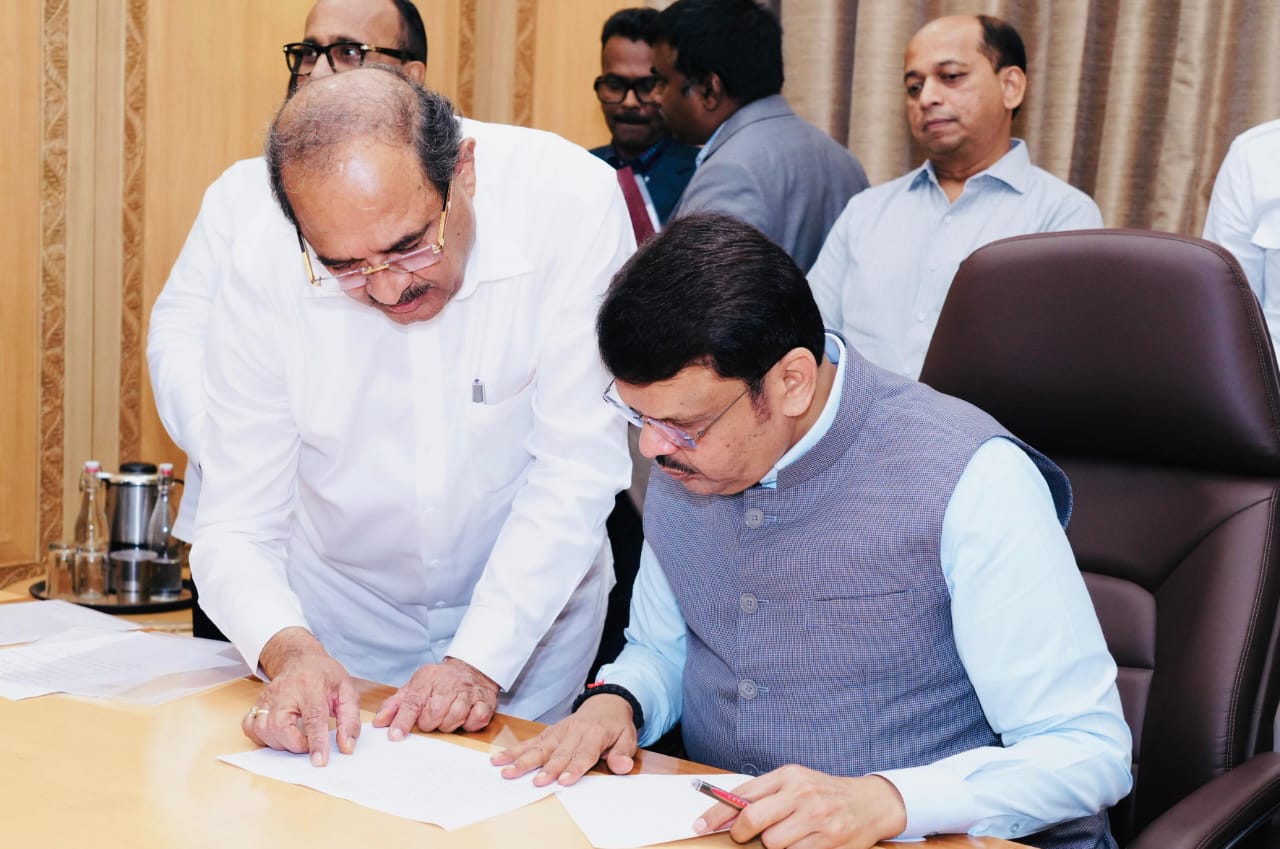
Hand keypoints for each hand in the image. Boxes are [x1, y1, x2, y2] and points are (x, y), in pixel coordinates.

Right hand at [242, 626, 359, 766]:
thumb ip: (350, 719)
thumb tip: (346, 747)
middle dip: (295, 745)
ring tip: (296, 739)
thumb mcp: (347, 691)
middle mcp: (285, 692)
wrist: (300, 658)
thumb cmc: (325, 675)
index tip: (319, 761)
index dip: (316, 742)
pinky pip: (250, 727)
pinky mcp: (257, 704)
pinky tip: (277, 735)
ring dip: (280, 744)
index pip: (313, 718)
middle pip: (280, 726)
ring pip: (263, 729)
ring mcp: (267, 698)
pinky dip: (261, 737)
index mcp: (311, 687)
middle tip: (309, 745)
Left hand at [373, 656, 499, 737]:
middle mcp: (449, 683)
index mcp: (427, 679)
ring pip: (454, 718)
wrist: (471, 669)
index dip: (403, 721)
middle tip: (431, 718)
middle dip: (429, 723)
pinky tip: (465, 717)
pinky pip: (476, 720)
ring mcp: (469, 692)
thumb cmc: (439, 683)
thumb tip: (379, 722)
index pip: (412, 702)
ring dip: (448, 724)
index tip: (395, 736)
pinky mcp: (485, 701)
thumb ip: (395, 704)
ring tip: (447, 716)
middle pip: (434, 713)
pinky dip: (469, 724)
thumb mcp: (414, 687)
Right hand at [490, 693, 636, 785]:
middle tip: (536, 782)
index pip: (584, 753)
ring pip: (540, 747)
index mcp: (595, 734)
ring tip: (507, 772)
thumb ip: (623, 754)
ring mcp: (559, 731)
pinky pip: (530, 742)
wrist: (606, 705)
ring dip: (523, 760)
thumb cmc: (616, 727)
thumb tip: (622, 766)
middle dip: (547, 768)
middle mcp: (574, 731)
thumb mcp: (628, 739)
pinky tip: (499, 759)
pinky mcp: (549, 733)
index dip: (574, 768)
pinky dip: (514, 751)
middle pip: (559, 753)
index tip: (564, 782)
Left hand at [693, 765, 906, 848]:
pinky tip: (802, 842)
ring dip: (772, 846)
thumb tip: (728, 813)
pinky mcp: (830, 841)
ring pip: (773, 844)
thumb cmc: (824, 792)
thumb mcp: (794, 782)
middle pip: (754, 820)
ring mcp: (817, 818)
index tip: (700, 825)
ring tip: (785, 836)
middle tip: (742, 838)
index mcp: (789, 776)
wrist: (870, 803)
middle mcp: (802, 794)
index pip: (744, 795)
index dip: (717, 813)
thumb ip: (763, 794)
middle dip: (741, 834)